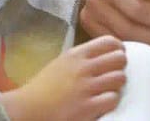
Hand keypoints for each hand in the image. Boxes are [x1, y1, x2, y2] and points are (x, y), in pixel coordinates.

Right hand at [0, 36, 127, 120]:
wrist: (28, 108)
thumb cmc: (45, 86)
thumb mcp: (62, 63)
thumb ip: (83, 57)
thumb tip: (109, 53)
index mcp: (76, 54)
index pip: (110, 42)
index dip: (119, 49)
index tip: (118, 56)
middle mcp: (82, 68)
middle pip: (120, 59)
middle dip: (120, 67)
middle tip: (114, 74)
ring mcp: (85, 88)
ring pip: (120, 78)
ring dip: (117, 85)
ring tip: (109, 89)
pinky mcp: (87, 108)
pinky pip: (113, 99)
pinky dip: (111, 101)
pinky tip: (103, 102)